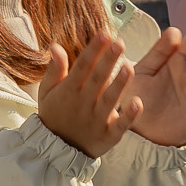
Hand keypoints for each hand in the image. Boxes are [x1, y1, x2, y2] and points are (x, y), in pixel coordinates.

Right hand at [37, 30, 140, 156]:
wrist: (56, 151)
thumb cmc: (54, 115)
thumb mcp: (46, 92)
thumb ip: (54, 70)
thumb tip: (56, 46)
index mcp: (69, 91)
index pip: (82, 66)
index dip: (93, 50)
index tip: (104, 34)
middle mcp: (83, 104)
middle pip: (97, 79)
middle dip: (108, 60)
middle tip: (119, 42)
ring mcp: (96, 121)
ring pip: (110, 100)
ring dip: (119, 84)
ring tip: (129, 67)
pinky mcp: (108, 136)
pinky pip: (120, 126)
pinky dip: (129, 116)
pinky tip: (138, 103)